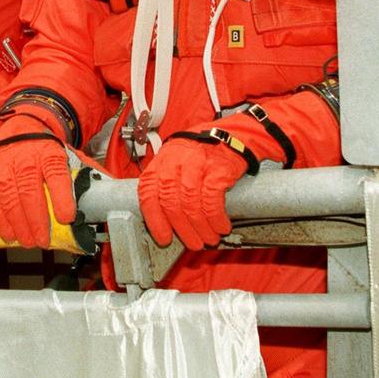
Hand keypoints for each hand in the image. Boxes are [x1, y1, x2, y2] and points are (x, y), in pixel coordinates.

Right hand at [0, 117, 75, 248]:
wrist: (18, 125)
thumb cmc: (44, 147)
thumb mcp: (68, 153)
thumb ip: (87, 172)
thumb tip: (113, 189)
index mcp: (49, 152)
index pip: (56, 174)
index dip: (61, 197)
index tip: (67, 217)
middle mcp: (25, 156)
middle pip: (29, 189)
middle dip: (37, 219)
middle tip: (43, 241)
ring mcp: (4, 163)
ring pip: (9, 196)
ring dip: (18, 223)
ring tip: (28, 242)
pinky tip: (8, 233)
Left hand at [137, 134, 248, 249]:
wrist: (230, 135)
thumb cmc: (200, 153)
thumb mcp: (175, 161)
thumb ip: (164, 186)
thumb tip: (163, 222)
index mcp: (160, 162)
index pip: (148, 193)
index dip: (154, 220)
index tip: (163, 238)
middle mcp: (175, 161)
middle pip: (170, 202)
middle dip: (182, 229)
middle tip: (193, 243)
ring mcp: (196, 164)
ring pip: (191, 204)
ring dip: (201, 227)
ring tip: (209, 238)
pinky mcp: (217, 168)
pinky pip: (212, 200)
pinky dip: (216, 218)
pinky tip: (221, 226)